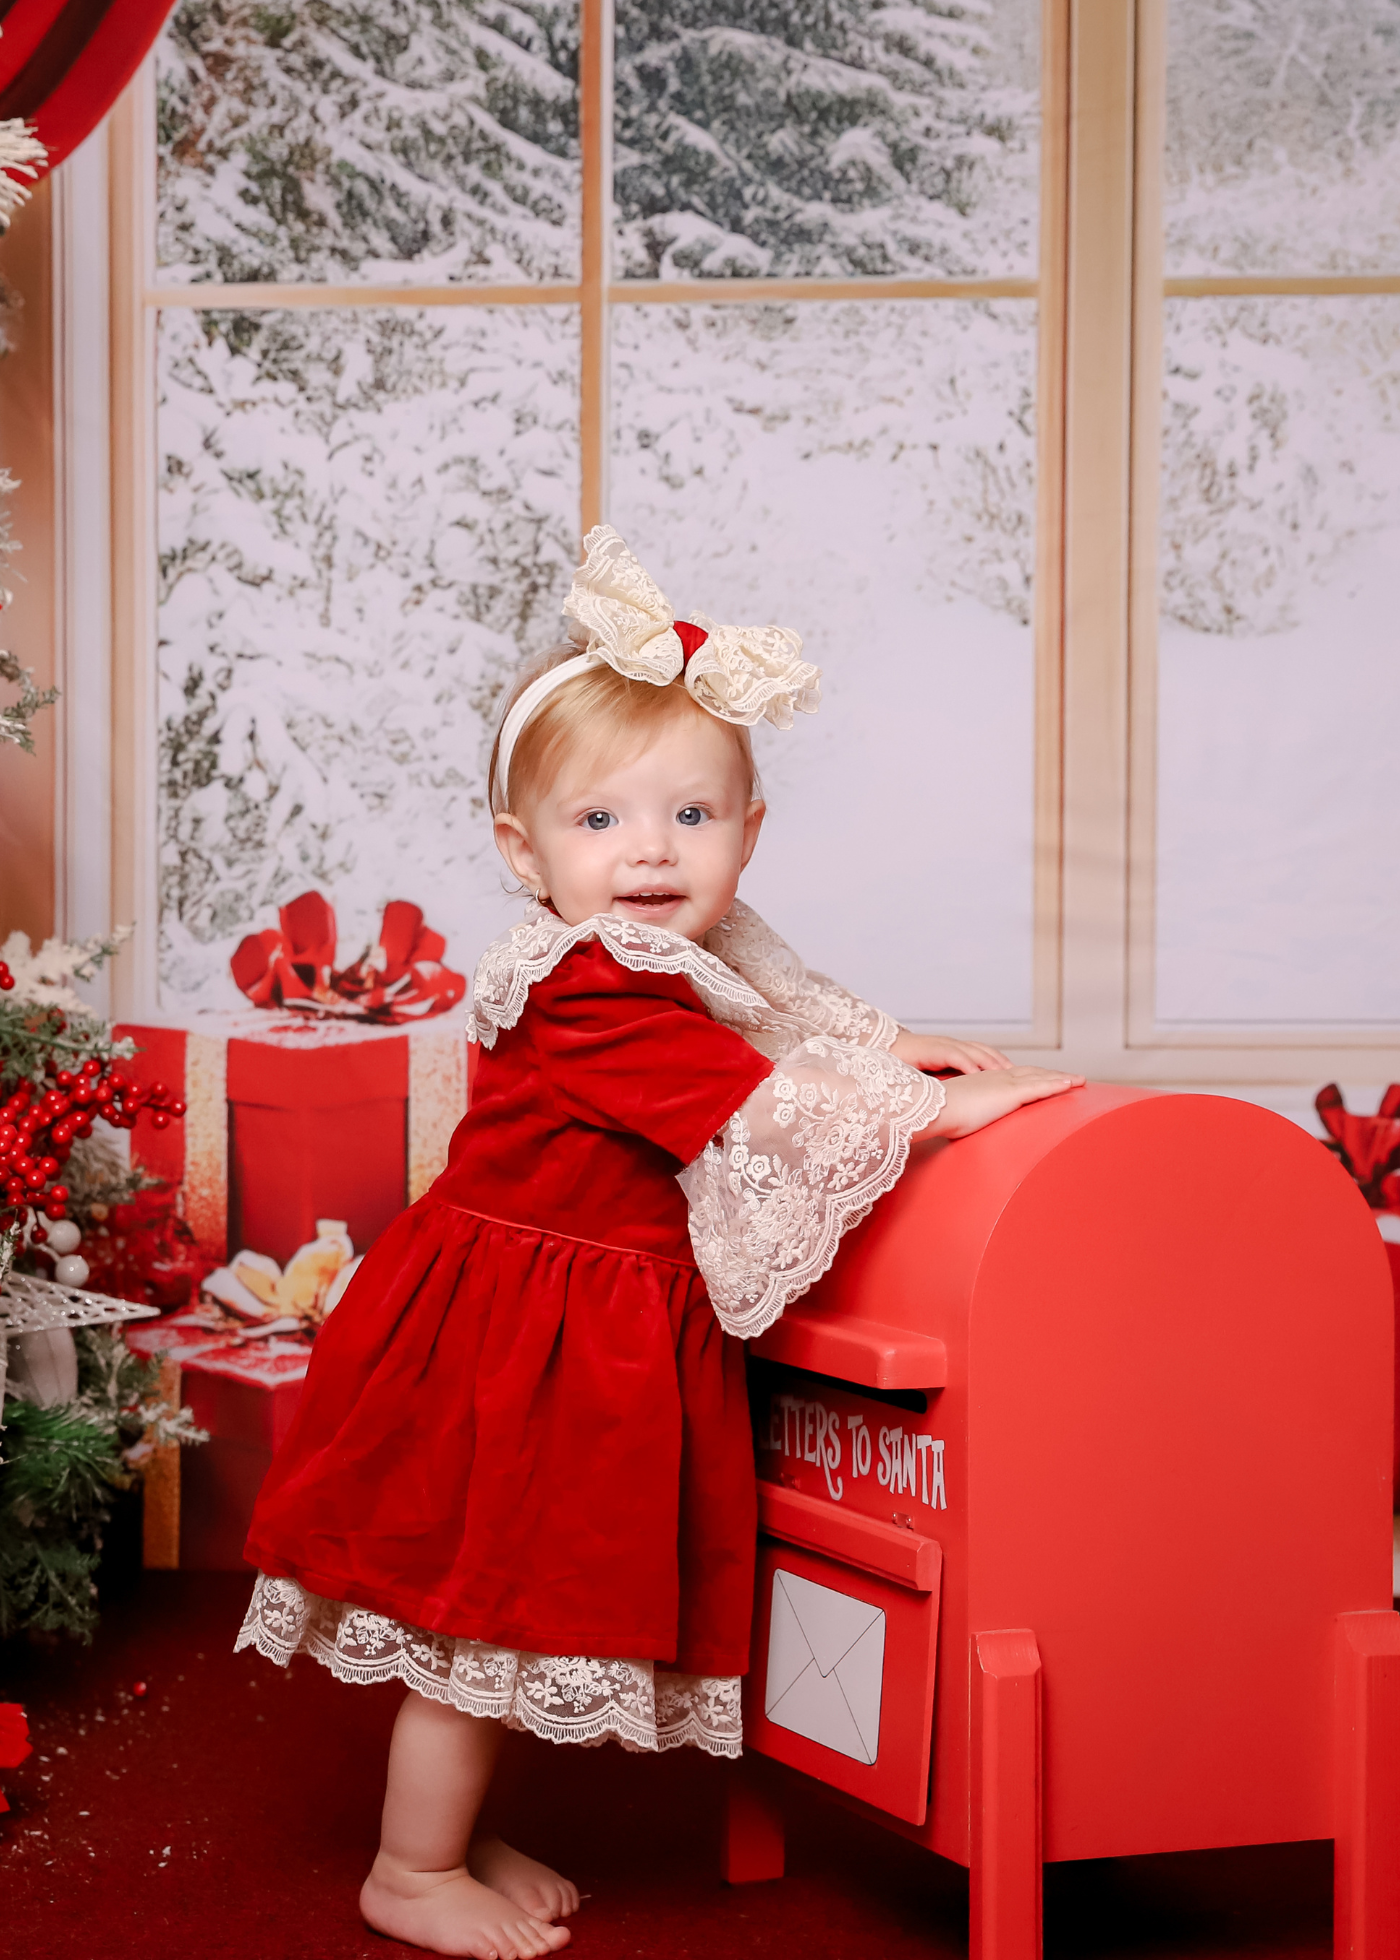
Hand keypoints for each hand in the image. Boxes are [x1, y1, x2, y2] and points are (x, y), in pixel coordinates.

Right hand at [890, 1031, 1012, 1072]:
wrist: (884, 1053)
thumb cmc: (908, 1068)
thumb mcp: (936, 1078)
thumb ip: (952, 1084)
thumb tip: (967, 1102)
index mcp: (957, 1053)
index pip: (987, 1057)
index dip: (1003, 1065)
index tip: (1021, 1078)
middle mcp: (954, 1047)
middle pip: (986, 1052)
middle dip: (1005, 1063)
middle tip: (1023, 1075)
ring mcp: (944, 1046)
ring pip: (974, 1052)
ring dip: (992, 1062)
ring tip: (1007, 1074)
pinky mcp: (933, 1049)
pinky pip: (954, 1055)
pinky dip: (967, 1063)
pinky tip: (978, 1073)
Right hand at [921, 1065, 1084, 1139]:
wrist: (934, 1109)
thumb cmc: (940, 1116)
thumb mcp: (958, 1117)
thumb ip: (967, 1120)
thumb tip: (964, 1132)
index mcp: (986, 1083)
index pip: (1015, 1077)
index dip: (1032, 1077)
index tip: (1044, 1078)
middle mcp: (997, 1078)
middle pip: (1032, 1073)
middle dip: (1052, 1074)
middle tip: (1071, 1078)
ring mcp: (1005, 1084)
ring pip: (1041, 1077)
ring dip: (1061, 1078)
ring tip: (1079, 1081)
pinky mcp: (1010, 1093)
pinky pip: (1040, 1086)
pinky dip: (1058, 1084)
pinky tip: (1072, 1084)